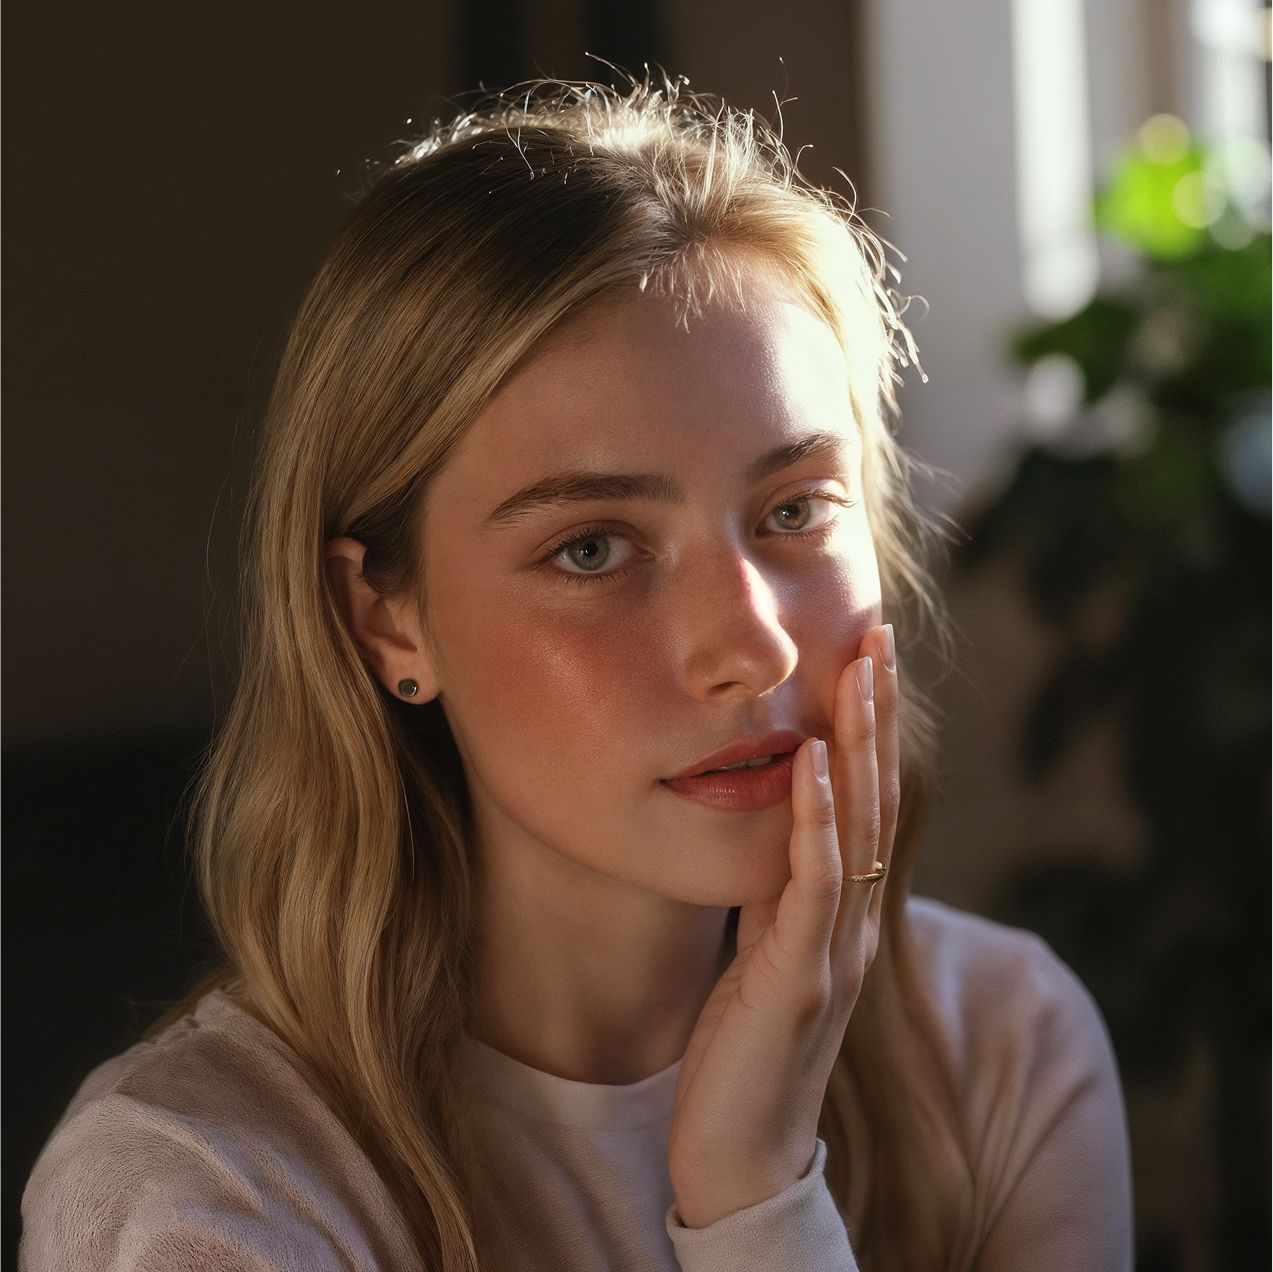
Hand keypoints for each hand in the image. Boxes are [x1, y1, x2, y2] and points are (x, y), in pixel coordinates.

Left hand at [666, 623, 898, 1228]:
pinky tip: (816, 758)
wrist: (739, 1154)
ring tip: (859, 666)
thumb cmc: (745, 1051)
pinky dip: (819, 817)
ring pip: (859, 826)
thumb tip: (761, 829)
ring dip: (861, 741)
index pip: (866, 801)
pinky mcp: (799, 979)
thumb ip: (775, 894)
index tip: (864, 655)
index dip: (871, 729)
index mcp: (842, 913)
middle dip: (878, 712)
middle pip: (877, 796)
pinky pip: (814, 884)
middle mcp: (852, 922)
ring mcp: (834, 950)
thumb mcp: (763, 952)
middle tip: (878, 632)